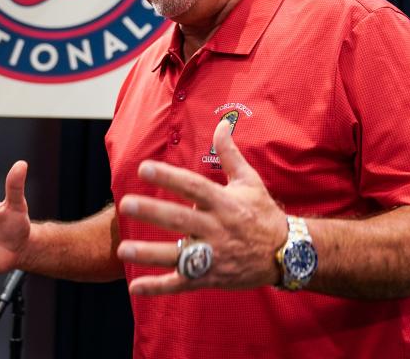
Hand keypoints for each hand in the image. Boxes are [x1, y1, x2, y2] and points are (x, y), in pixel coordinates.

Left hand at [116, 119, 287, 294]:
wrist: (286, 253)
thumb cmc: (263, 213)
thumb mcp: (250, 181)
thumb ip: (230, 153)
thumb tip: (223, 123)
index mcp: (224, 203)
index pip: (193, 187)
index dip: (169, 177)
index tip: (144, 168)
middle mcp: (217, 229)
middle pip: (181, 220)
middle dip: (153, 212)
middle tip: (126, 203)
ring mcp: (214, 256)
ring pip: (178, 256)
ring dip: (150, 253)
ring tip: (123, 249)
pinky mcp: (211, 278)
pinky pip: (181, 284)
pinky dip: (158, 287)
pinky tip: (135, 287)